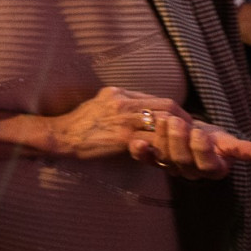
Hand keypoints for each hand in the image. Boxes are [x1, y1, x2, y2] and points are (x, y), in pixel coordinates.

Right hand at [39, 86, 191, 160]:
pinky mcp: (122, 136)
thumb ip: (122, 105)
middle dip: (184, 123)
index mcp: (119, 93)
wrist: (61, 137)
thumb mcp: (101, 104)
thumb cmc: (80, 125)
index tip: (181, 126)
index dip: (176, 113)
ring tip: (182, 148)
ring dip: (177, 136)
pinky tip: (167, 157)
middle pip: (167, 107)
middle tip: (190, 137)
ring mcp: (123, 119)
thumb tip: (144, 111)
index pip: (158, 99)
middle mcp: (123, 102)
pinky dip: (164, 149)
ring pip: (164, 123)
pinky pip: (153, 141)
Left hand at [127, 111, 250, 179]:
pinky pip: (146, 160)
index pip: (207, 165)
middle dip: (178, 140)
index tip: (198, 132)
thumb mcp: (226, 140)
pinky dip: (140, 152)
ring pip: (165, 158)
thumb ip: (241, 148)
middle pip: (183, 161)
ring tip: (162, 118)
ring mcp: (171, 168)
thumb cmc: (211, 137)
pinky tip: (137, 141)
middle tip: (174, 121)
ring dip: (161, 138)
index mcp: (212, 170)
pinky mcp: (153, 161)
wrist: (190, 133)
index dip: (201, 150)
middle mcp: (191, 173)